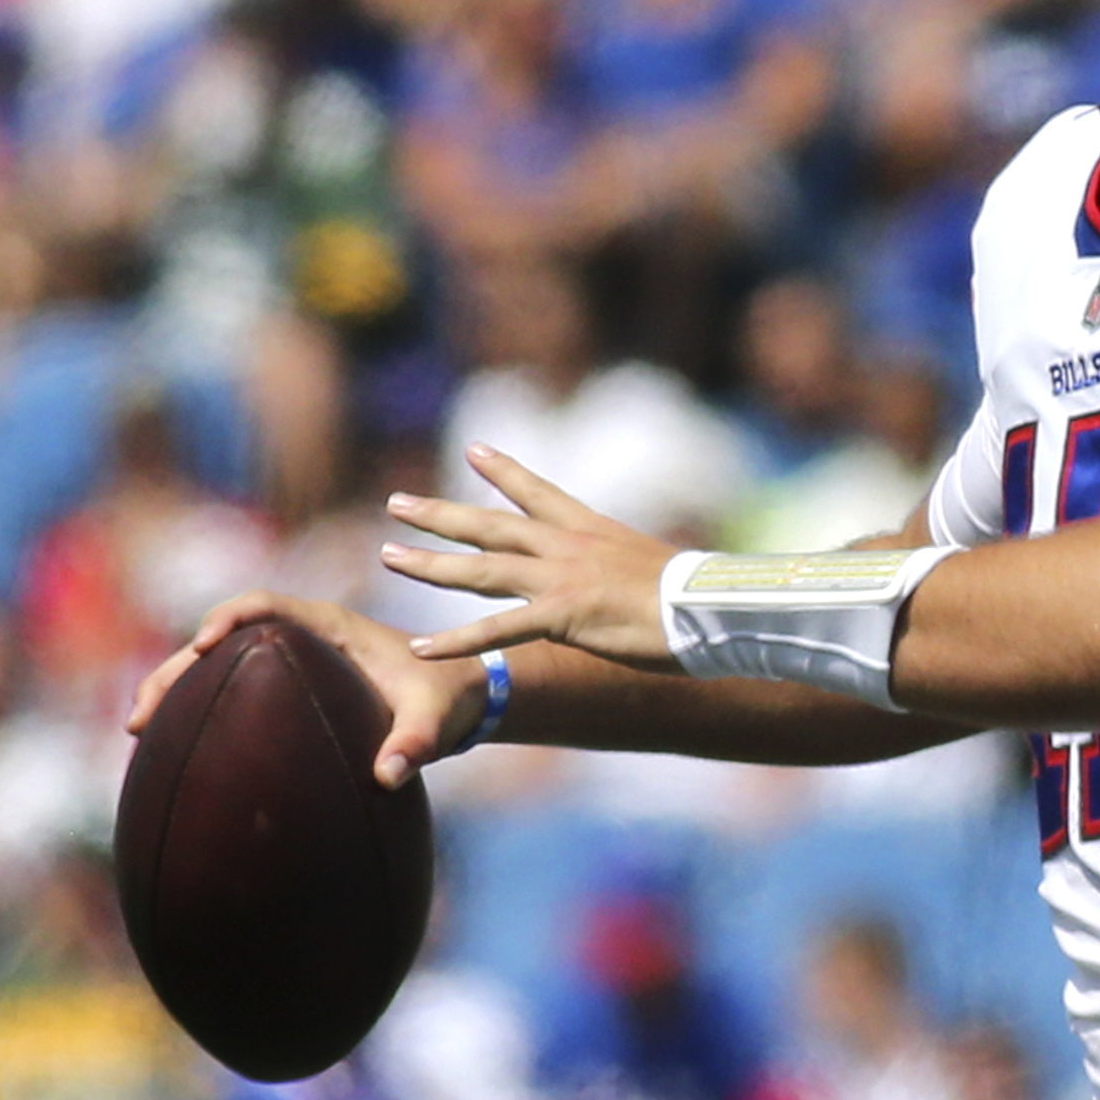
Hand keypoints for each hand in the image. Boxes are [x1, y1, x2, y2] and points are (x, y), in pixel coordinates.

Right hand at [126, 591, 485, 788]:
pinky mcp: (289, 690)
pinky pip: (233, 693)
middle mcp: (304, 638)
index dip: (228, 618)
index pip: (267, 604)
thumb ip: (417, 742)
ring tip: (138, 732)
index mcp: (332, 626)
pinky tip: (173, 751)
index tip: (202, 645)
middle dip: (177, 668)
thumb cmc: (449, 696)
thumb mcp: (437, 717)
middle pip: (223, 639)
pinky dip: (201, 712)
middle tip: (142, 714)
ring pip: (219, 667)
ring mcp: (292, 664)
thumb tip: (388, 776)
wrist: (462, 699)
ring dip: (177, 691)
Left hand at [379, 445, 683, 671]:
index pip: (539, 492)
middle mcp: (568, 547)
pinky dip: (457, 641)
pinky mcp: (561, 615)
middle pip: (491, 526)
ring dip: (430, 563)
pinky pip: (497, 629)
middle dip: (441, 514)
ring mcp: (561, 579)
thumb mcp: (654, 573)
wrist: (711, 607)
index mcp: (592, 531)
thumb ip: (626, 573)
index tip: (474, 450)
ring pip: (481, 568)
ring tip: (388, 554)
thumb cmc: (695, 599)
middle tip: (398, 502)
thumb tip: (631, 584)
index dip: (503, 471)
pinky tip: (423, 649)